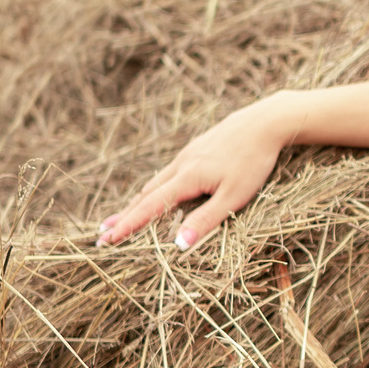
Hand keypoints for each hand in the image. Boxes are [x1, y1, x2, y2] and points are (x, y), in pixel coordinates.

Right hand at [96, 97, 293, 247]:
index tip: (105, 240)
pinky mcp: (197, 148)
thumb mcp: (233, 196)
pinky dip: (156, 187)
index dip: (127, 225)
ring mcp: (188, 154)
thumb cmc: (253, 161)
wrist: (265, 122)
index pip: (149, 207)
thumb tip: (178, 245)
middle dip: (125, 215)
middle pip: (146, 194)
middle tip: (104, 232)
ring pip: (157, 182)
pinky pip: (169, 172)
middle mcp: (181, 164)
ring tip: (124, 216)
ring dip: (138, 201)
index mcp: (187, 177)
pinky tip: (158, 192)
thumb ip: (206, 220)